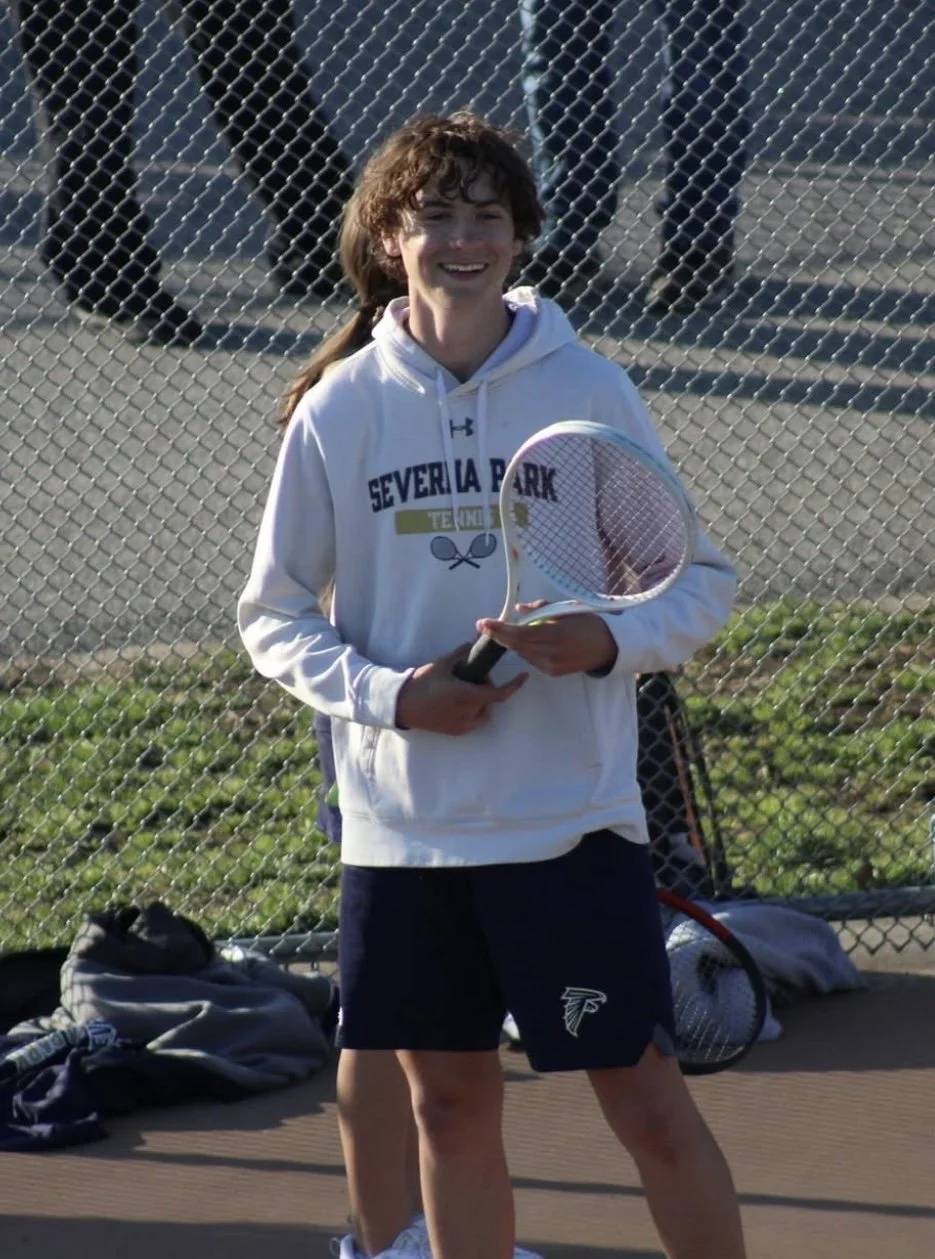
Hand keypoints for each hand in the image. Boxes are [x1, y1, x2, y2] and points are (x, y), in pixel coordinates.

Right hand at [395, 643, 526, 734]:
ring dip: (480, 699)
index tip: (524, 677)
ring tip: (461, 689)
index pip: (499, 694)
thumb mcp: (442, 664)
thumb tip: (475, 642)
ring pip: (483, 710)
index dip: (514, 686)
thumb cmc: (422, 683)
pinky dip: (472, 709)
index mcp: (467, 695)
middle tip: (469, 675)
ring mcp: (463, 725)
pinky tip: (457, 701)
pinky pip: (474, 719)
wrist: (402, 706)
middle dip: (485, 686)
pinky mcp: (457, 731)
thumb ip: (462, 654)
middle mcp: (468, 713)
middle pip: (489, 698)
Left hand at [475, 601, 617, 676]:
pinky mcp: (552, 672)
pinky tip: (534, 642)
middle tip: (487, 626)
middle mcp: (551, 652)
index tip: (482, 624)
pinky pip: (531, 659)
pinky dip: (527, 650)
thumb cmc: (588, 622)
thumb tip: (518, 610)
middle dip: (500, 635)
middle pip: (516, 645)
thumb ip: (540, 608)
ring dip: (514, 642)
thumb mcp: (566, 609)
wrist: (608, 646)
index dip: (499, 630)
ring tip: (515, 631)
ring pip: (522, 653)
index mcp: (555, 633)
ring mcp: (550, 665)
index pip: (519, 634)